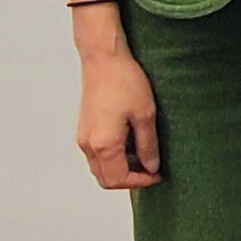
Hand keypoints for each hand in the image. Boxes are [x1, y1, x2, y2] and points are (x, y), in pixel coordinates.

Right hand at [76, 50, 161, 188]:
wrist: (103, 59)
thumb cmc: (124, 81)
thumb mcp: (145, 115)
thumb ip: (147, 145)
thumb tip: (151, 166)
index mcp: (104, 144)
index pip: (118, 180)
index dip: (140, 182)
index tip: (157, 175)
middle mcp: (88, 144)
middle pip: (105, 179)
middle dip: (129, 180)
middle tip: (151, 170)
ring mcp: (84, 137)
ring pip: (99, 168)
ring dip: (120, 169)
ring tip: (143, 156)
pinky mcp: (84, 129)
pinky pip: (96, 154)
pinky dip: (113, 158)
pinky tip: (131, 144)